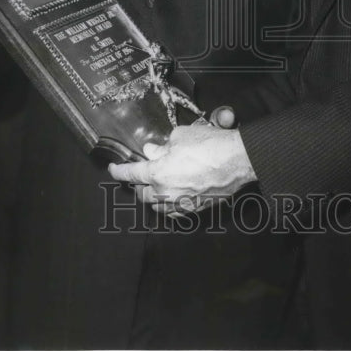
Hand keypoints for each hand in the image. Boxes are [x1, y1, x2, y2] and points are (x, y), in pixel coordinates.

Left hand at [108, 124, 256, 214]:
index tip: (113, 169)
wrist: (237, 161)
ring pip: (156, 206)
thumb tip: (152, 150)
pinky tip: (169, 199)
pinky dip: (166, 207)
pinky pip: (173, 212)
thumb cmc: (209, 145)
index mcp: (158, 173)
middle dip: (136, 185)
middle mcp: (165, 193)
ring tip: (153, 187)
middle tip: (138, 176)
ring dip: (151, 197)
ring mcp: (181, 203)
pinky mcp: (195, 209)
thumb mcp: (181, 137)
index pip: (131, 174)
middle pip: (141, 193)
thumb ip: (162, 146)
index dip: (119, 171)